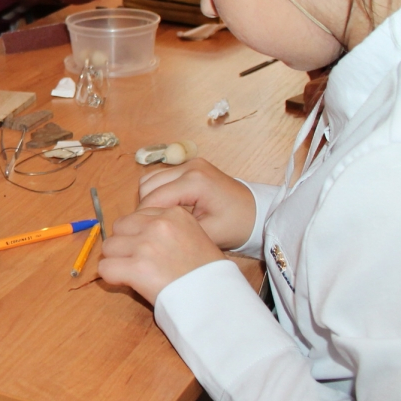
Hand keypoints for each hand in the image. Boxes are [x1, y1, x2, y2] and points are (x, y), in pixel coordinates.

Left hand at [98, 207, 225, 303]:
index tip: (146, 249)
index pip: (137, 216)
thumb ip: (167, 230)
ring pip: (109, 247)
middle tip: (137, 261)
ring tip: (135, 273)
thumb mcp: (194, 237)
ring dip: (117, 260)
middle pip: (119, 227)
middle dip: (124, 244)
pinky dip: (111, 277)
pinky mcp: (137, 268)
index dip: (137, 233)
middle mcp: (159, 225)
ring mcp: (146, 245)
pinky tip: (126, 282)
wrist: (217, 299)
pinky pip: (105, 268)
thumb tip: (134, 234)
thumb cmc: (208, 273)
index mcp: (175, 214)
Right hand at [138, 159, 256, 250]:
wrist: (258, 213)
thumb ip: (177, 232)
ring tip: (158, 220)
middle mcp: (189, 166)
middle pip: (147, 185)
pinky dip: (157, 193)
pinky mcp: (188, 167)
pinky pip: (160, 178)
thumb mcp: (208, 234)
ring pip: (150, 179)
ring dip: (149, 199)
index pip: (153, 198)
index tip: (142, 236)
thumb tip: (148, 235)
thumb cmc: (237, 226)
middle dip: (144, 208)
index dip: (143, 218)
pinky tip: (166, 210)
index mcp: (195, 181)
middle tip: (150, 230)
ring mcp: (188, 164)